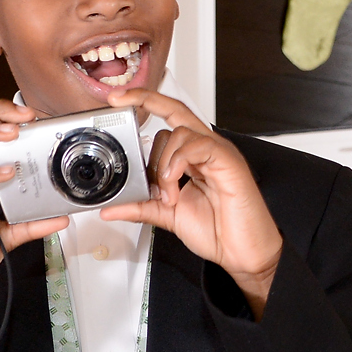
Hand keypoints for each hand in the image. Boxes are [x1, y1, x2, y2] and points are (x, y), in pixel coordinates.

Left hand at [98, 89, 282, 317]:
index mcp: (192, 157)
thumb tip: (109, 208)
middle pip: (175, 109)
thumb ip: (140, 207)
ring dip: (163, 163)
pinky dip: (179, 162)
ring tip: (167, 194)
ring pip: (181, 131)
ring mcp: (218, 153)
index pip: (168, 118)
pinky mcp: (229, 162)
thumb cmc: (216, 230)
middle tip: (120, 106)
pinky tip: (174, 183)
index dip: (144, 102)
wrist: (241, 252)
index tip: (117, 99)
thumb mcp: (167, 217)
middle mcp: (205, 149)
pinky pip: (199, 145)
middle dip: (144, 102)